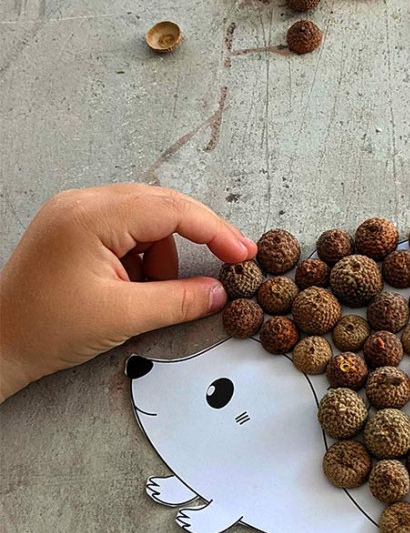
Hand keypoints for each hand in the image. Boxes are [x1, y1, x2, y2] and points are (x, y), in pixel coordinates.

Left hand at [0, 184, 256, 400]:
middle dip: (196, 237)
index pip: (170, 210)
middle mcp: (83, 203)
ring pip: (148, 220)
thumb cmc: (45, 329)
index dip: (214, 230)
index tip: (242, 252)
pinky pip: (128, 232)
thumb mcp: (123, 317)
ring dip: (162, 256)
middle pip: (162, 207)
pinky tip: (131, 285)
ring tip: (145, 293)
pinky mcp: (77, 228)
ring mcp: (78, 213)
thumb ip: (179, 301)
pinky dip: (143, 258)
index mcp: (91, 217)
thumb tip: (219, 292)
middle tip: (230, 260)